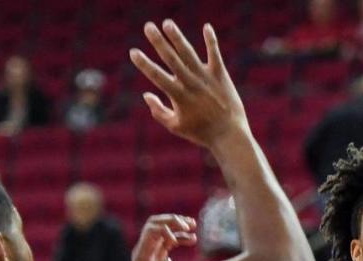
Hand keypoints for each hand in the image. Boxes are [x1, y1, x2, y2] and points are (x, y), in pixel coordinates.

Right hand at [130, 20, 247, 147]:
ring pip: (189, 53)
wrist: (229, 134)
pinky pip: (214, 54)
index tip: (133, 51)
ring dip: (178, 37)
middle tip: (148, 26)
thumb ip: (158, 111)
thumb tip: (146, 94)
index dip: (144, 63)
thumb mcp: (175, 126)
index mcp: (178, 95)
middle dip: (158, 41)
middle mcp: (190, 83)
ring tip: (167, 23)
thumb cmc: (201, 132)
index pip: (156, 75)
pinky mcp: (220, 75)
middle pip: (171, 59)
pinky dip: (211, 40)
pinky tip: (206, 26)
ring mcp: (205, 77)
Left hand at [131, 214, 197, 260]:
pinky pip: (171, 238)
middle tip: (188, 225)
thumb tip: (167, 259)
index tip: (175, 240)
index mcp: (142, 253)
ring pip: (165, 227)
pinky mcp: (160, 251)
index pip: (151, 231)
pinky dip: (182, 236)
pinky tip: (194, 239)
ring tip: (193, 225)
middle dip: (172, 221)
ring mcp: (153, 248)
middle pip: (156, 223)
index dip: (164, 231)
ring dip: (179, 224)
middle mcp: (146, 247)